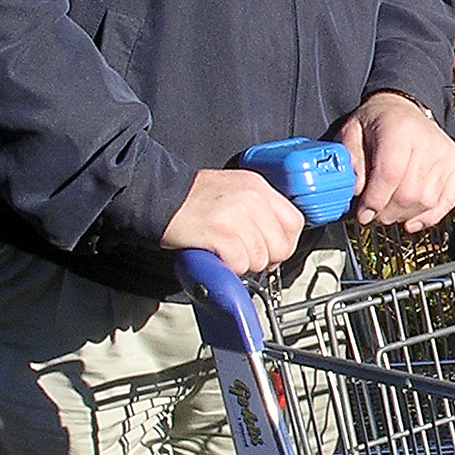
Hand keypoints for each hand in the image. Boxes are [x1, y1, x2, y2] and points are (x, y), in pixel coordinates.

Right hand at [161, 167, 304, 274]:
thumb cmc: (193, 197)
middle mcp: (252, 198)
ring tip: (226, 252)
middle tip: (244, 254)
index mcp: (258, 186)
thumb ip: (259, 209)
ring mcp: (237, 216)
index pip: (295, 222)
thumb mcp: (234, 190)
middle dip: (265, 259)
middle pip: (281, 246)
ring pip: (260, 259)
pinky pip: (240, 264)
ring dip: (243, 264)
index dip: (285, 243)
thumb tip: (277, 241)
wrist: (158, 195)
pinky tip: (217, 255)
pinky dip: (229, 267)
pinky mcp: (221, 234)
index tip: (271, 250)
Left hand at [337, 91, 454, 230]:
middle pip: (409, 193)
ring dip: (403, 216)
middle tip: (373, 215)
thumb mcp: (351, 132)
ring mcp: (445, 154)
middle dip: (386, 213)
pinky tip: (409, 220)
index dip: (374, 200)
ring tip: (388, 212)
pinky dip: (427, 218)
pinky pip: (447, 202)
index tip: (362, 213)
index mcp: (398, 129)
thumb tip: (357, 189)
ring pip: (426, 202)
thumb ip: (350, 160)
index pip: (390, 173)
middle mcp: (427, 140)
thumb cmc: (376, 123)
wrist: (403, 108)